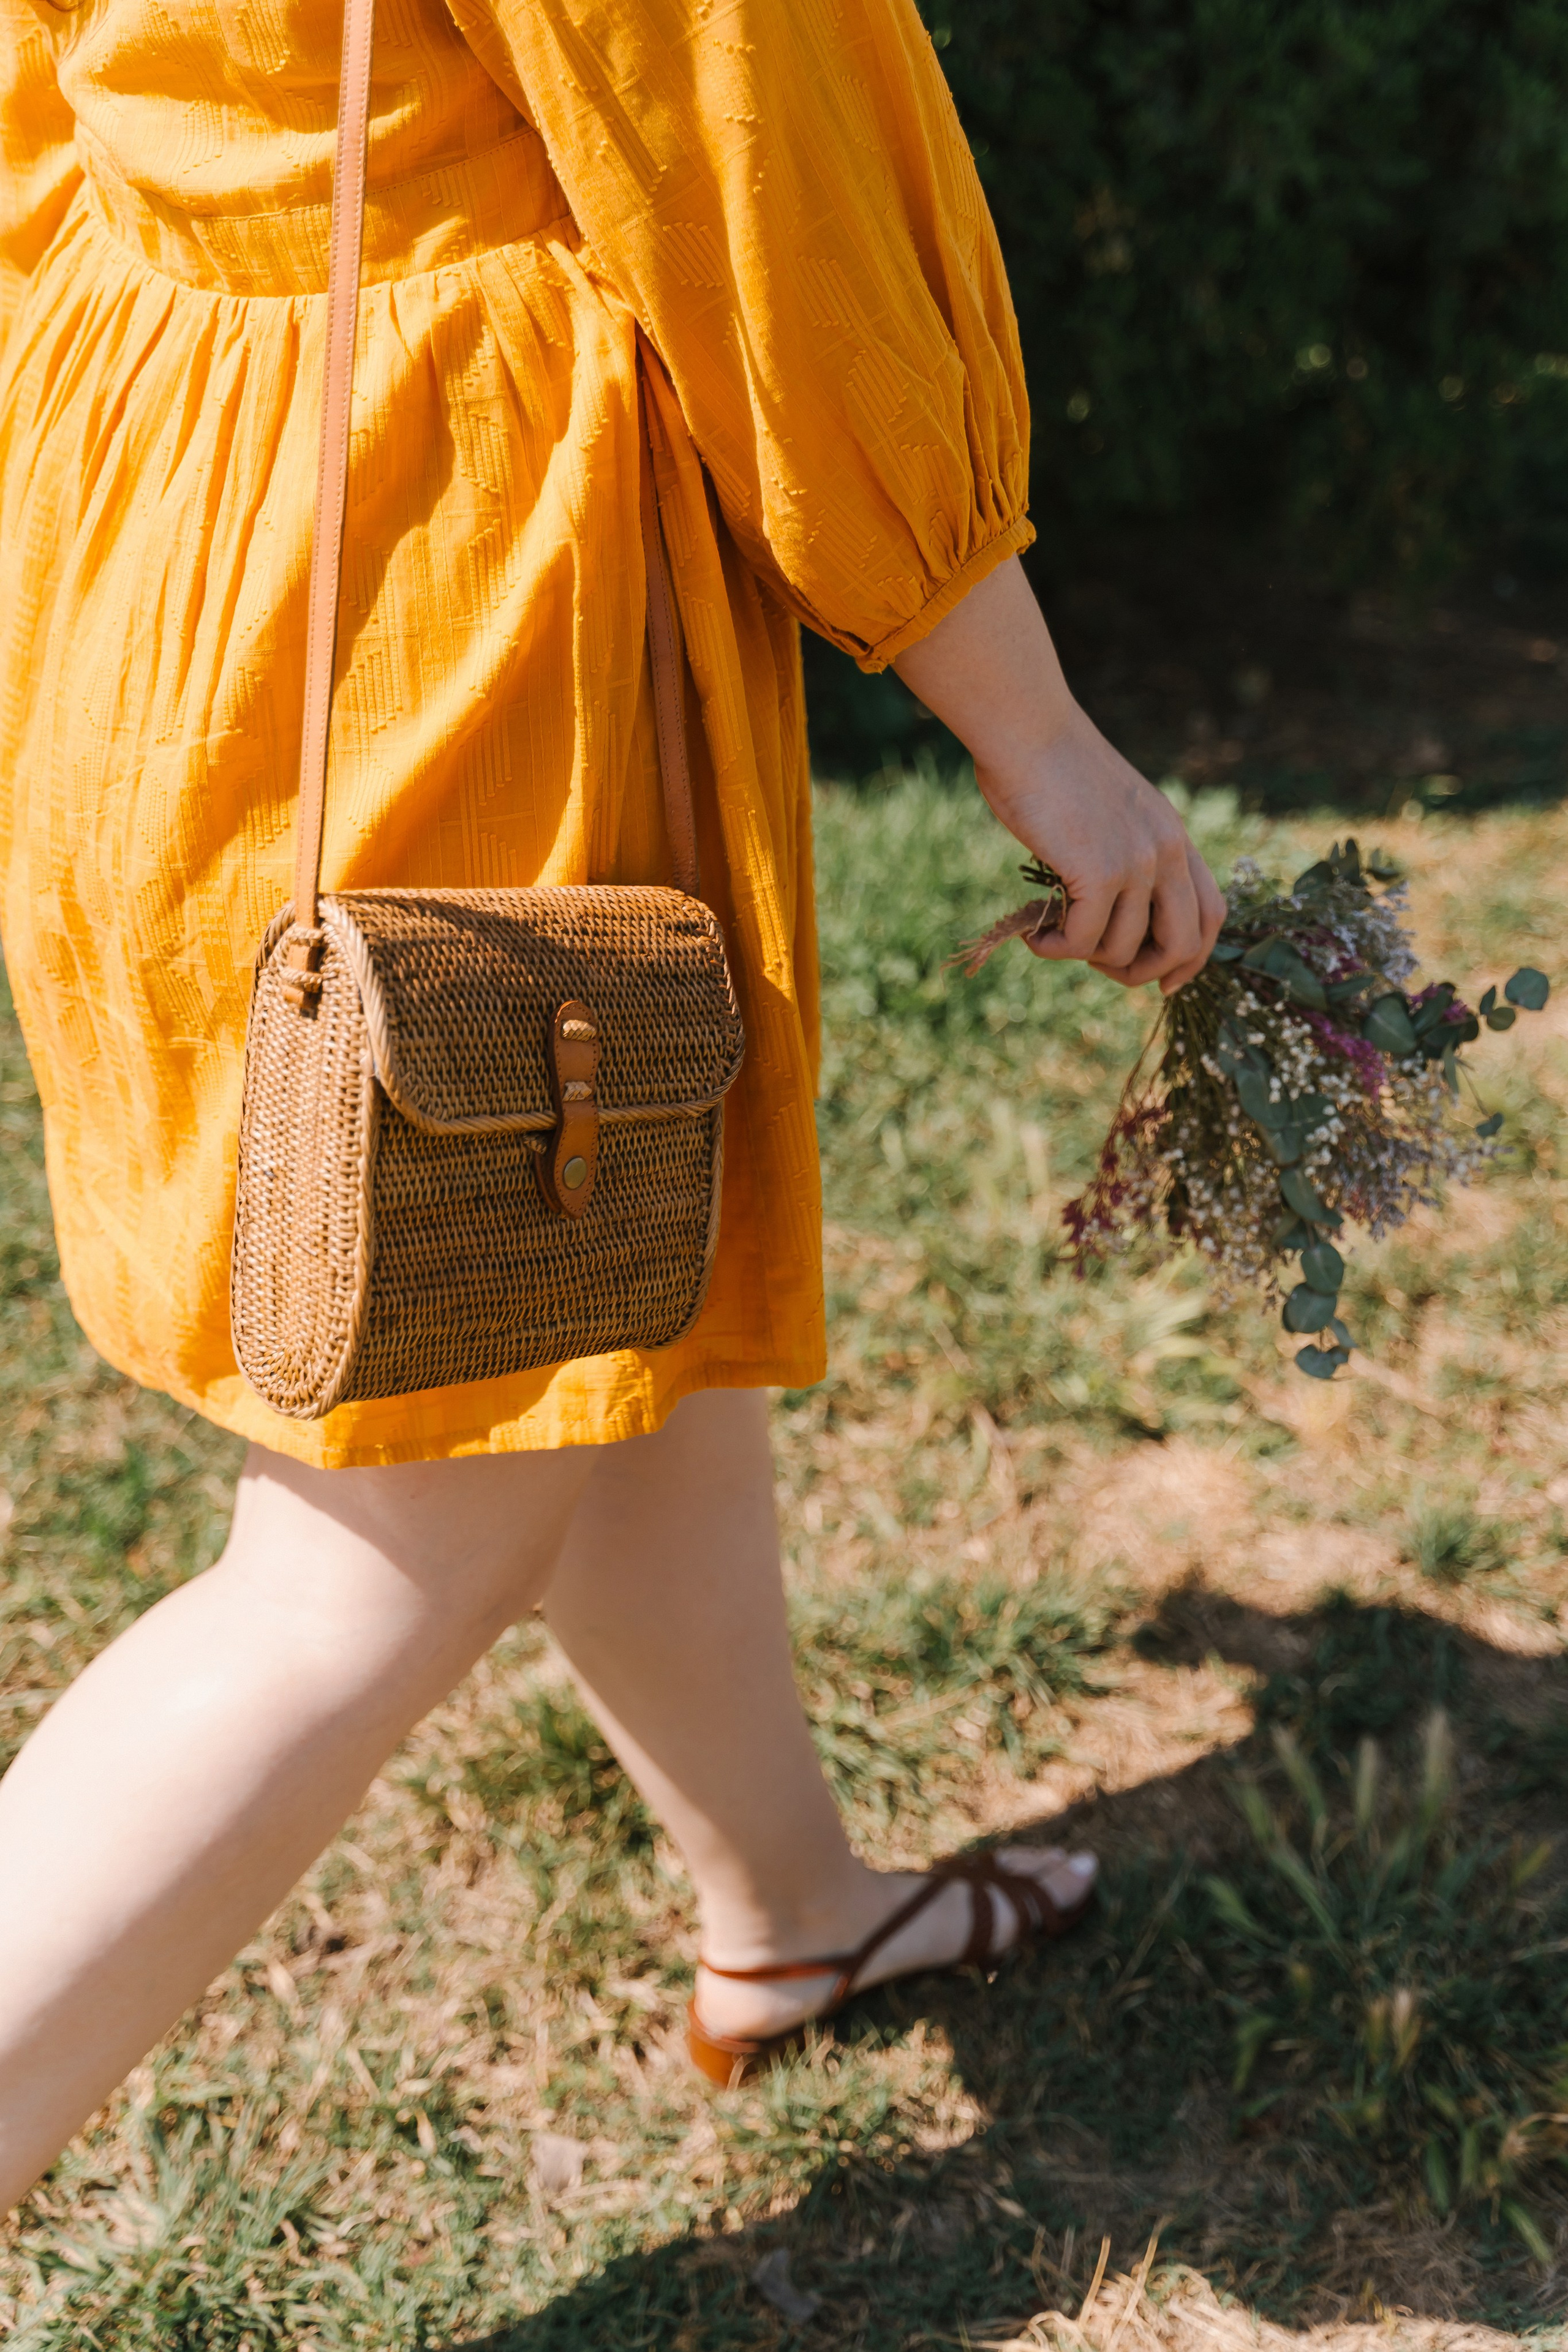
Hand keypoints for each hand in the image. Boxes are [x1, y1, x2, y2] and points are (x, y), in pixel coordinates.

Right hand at [975, 705, 1226, 994]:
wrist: (1028, 731)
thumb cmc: (1052, 767)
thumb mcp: (1108, 813)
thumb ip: (1123, 855)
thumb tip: (1106, 914)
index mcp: (1174, 836)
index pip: (1212, 913)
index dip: (1193, 958)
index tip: (1165, 983)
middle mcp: (1167, 851)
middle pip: (1184, 944)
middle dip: (1143, 973)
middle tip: (1099, 966)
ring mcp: (1137, 862)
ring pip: (1124, 949)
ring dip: (1083, 957)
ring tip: (1049, 937)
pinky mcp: (1100, 872)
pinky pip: (1081, 942)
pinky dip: (1053, 949)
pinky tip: (1032, 936)